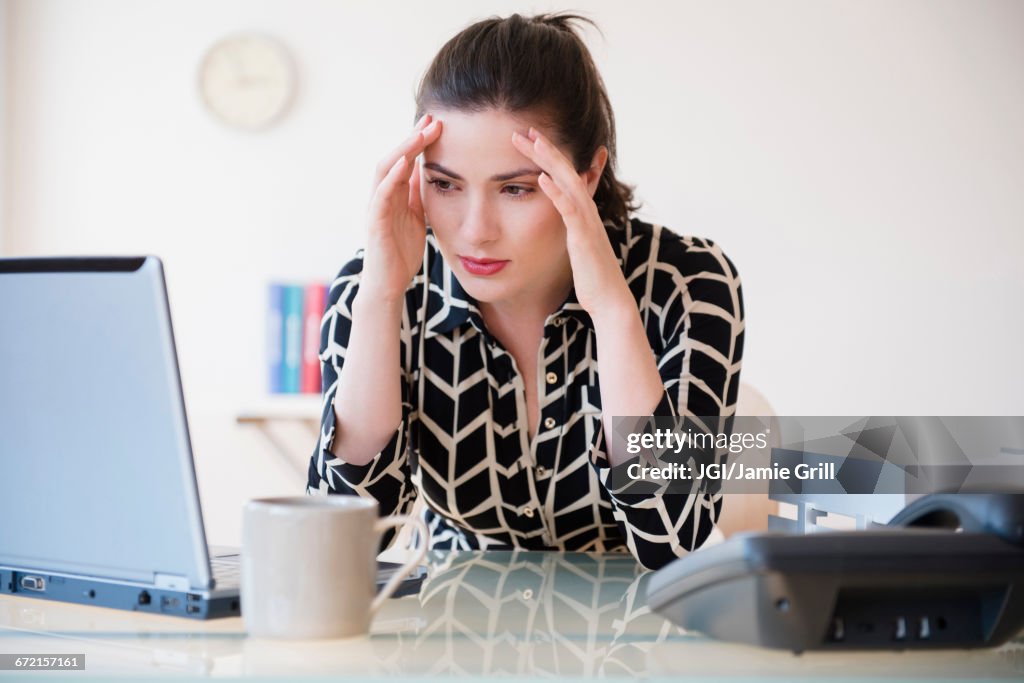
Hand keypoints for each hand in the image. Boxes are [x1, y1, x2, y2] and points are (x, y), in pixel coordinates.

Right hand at [360, 114, 442, 303]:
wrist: (389, 284)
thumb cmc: (401, 253)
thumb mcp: (416, 217)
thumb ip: (416, 195)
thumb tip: (425, 171)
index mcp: (394, 195)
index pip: (405, 160)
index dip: (419, 141)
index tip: (438, 123)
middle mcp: (382, 196)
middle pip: (395, 157)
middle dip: (413, 137)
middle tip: (432, 119)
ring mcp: (376, 208)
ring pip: (386, 169)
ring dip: (404, 149)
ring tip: (421, 133)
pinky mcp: (375, 222)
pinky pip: (381, 194)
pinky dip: (392, 176)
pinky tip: (405, 162)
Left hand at [510, 128, 632, 318]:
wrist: (609, 299)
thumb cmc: (593, 276)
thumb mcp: (578, 245)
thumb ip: (571, 228)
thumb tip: (562, 218)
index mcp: (582, 212)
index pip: (564, 176)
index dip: (548, 156)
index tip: (530, 139)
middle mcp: (587, 211)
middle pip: (565, 171)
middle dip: (545, 149)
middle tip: (524, 130)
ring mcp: (587, 222)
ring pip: (569, 182)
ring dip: (550, 160)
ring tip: (533, 141)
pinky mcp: (583, 237)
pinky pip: (569, 210)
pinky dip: (556, 192)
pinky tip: (541, 178)